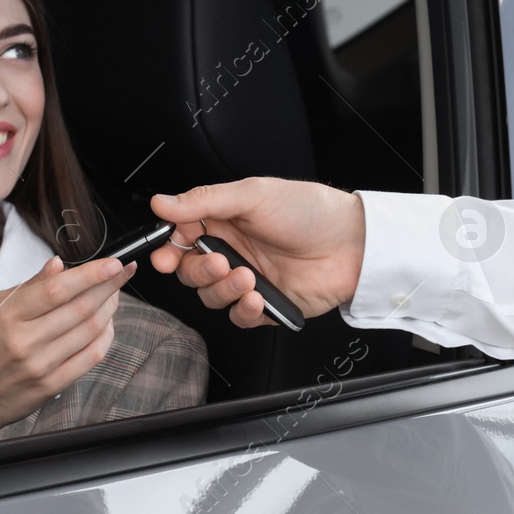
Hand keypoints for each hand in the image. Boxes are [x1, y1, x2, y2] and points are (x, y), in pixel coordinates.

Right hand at [0, 255, 134, 460]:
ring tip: (114, 295)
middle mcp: (24, 340)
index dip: (92, 274)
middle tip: (123, 273)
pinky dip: (106, 338)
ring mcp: (40, 366)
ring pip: (91, 331)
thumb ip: (30, 287)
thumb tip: (58, 265)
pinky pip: (90, 358)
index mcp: (8, 315)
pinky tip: (107, 325)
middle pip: (81, 307)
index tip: (114, 263)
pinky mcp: (51, 387)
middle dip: (110, 287)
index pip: (58, 288)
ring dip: (110, 309)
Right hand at [148, 177, 364, 328]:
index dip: (168, 249)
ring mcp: (248, 278)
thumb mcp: (253, 195)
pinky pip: (239, 317)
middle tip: (219, 262)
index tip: (165, 256)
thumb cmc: (309, 211)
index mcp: (224, 220)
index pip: (181, 237)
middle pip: (190, 271)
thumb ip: (203, 201)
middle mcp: (233, 249)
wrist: (353, 244)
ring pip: (211, 296)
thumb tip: (161, 203)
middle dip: (198, 271)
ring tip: (248, 276)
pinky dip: (243, 310)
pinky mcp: (266, 304)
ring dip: (223, 290)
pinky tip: (257, 297)